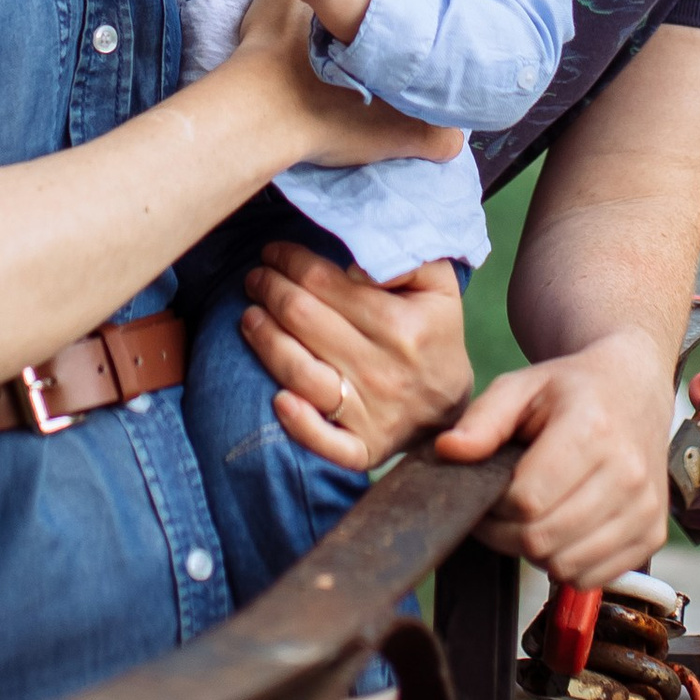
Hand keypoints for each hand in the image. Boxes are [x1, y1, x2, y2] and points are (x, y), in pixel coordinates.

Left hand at [241, 243, 475, 474]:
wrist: (450, 408)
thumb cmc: (434, 335)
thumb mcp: (438, 286)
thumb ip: (406, 260)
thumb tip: (357, 263)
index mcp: (402, 326)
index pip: (325, 283)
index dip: (291, 261)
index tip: (274, 251)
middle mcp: (384, 371)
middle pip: (303, 320)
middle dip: (270, 290)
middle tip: (256, 278)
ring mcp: (372, 414)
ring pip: (300, 372)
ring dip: (264, 339)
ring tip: (249, 316)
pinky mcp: (362, 449)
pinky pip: (323, 441)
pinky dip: (298, 423)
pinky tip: (277, 399)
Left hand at [431, 326, 672, 587]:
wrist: (635, 391)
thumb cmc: (572, 390)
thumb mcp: (521, 387)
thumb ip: (482, 420)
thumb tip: (448, 452)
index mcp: (592, 430)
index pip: (526, 501)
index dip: (493, 506)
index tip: (489, 490)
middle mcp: (627, 473)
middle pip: (542, 539)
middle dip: (506, 532)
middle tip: (502, 509)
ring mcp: (645, 509)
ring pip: (565, 565)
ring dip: (536, 551)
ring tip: (533, 517)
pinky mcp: (653, 535)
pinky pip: (593, 578)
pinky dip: (567, 564)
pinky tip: (562, 530)